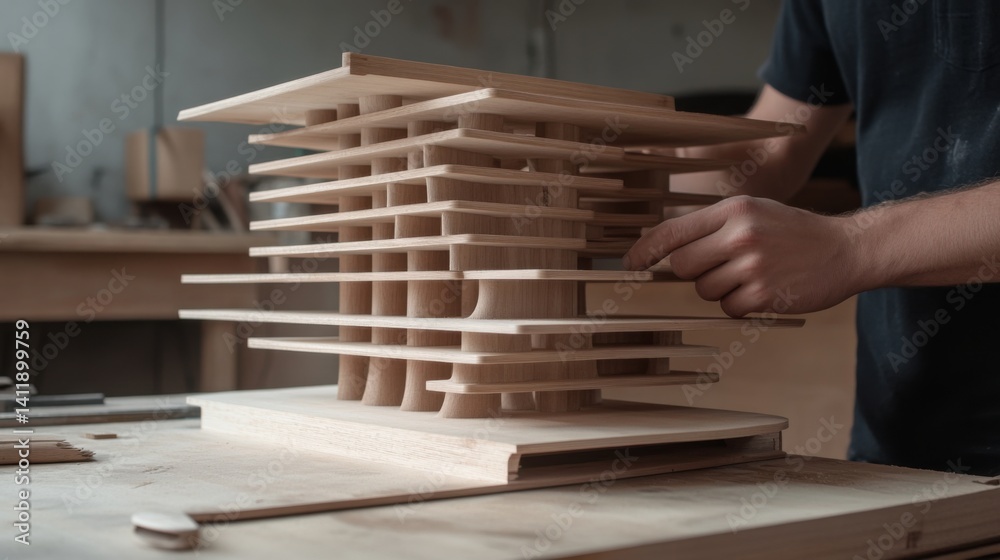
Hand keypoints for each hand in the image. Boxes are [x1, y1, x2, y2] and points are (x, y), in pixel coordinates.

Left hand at [623, 196, 862, 317]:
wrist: (846, 249)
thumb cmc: (792, 231)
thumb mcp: (753, 213)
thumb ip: (714, 227)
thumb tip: (669, 251)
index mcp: (733, 210)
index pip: (674, 230)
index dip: (646, 249)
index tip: (630, 263)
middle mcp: (740, 234)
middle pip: (683, 265)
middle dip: (695, 272)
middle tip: (723, 267)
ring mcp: (752, 265)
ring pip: (705, 290)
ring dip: (721, 290)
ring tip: (752, 275)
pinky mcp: (764, 294)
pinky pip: (729, 308)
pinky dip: (740, 305)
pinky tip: (764, 290)